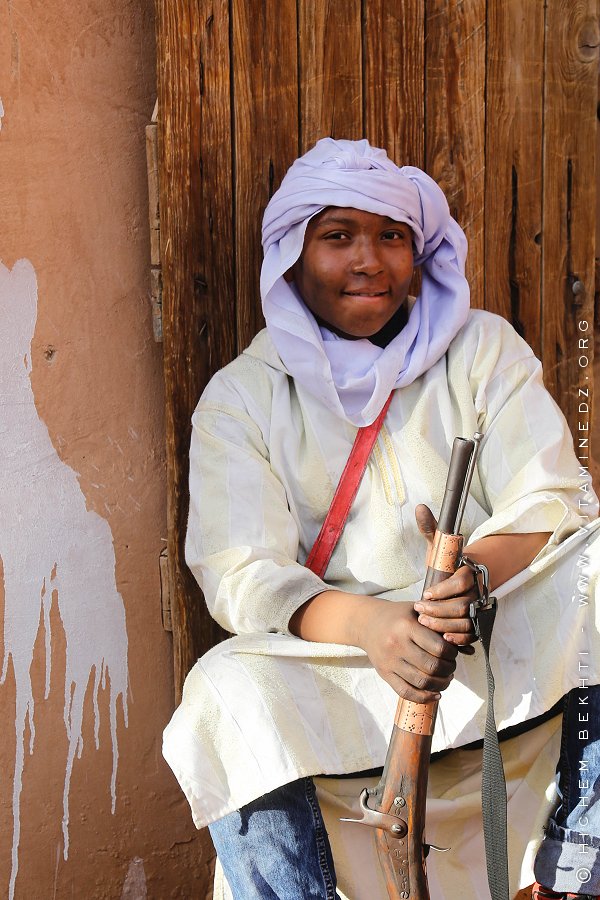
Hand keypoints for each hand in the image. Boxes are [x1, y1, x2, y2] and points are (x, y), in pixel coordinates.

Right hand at [357, 598, 458, 703]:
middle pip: (432, 667)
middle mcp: (396, 644)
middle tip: (451, 667)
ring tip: (445, 679)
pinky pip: (406, 692)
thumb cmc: (398, 615)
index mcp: (407, 626)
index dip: (452, 654)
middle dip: (448, 670)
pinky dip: (424, 697)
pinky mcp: (384, 673)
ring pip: (421, 682)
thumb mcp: (419, 612)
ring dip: (440, 685)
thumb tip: (470, 649)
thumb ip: (442, 627)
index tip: (453, 652)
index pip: (439, 647)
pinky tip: (435, 693)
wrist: (366, 622)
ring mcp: (389, 661)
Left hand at [413, 504, 477, 652]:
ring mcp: (478, 607)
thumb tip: (420, 507)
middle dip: (439, 611)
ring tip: (425, 623)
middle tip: (420, 612)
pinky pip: (473, 634)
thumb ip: (431, 529)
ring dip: (444, 625)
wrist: (464, 576)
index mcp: (469, 572)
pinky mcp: (477, 622)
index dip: (442, 590)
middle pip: (462, 605)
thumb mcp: (439, 546)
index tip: (425, 594)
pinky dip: (460, 638)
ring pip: (466, 621)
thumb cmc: (447, 563)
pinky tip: (445, 638)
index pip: (460, 582)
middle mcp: (477, 591)